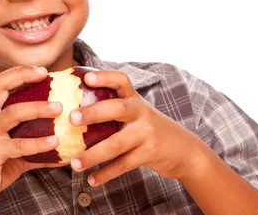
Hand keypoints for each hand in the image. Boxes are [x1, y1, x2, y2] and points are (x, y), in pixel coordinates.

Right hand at [0, 66, 64, 213]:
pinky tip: (56, 143)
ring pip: (13, 113)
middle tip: (47, 76)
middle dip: (24, 77)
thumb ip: (33, 143)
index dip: (19, 72)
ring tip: (59, 108)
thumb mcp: (14, 152)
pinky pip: (19, 145)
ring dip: (38, 108)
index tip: (41, 70)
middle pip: (1, 87)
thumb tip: (64, 143)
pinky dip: (40, 144)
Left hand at [69, 70, 206, 185]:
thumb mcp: (136, 112)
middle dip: (93, 112)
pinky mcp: (149, 154)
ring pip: (116, 144)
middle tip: (72, 118)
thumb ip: (113, 108)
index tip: (86, 78)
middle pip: (117, 108)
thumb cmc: (149, 128)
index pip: (121, 81)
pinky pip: (123, 165)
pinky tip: (91, 180)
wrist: (185, 150)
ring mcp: (146, 133)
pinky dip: (106, 174)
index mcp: (134, 99)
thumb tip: (72, 107)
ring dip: (93, 155)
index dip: (104, 77)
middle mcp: (141, 113)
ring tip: (74, 163)